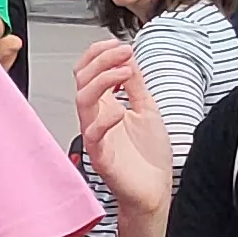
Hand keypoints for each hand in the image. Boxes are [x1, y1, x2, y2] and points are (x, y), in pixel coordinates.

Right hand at [73, 40, 175, 218]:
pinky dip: (105, 119)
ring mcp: (96, 136)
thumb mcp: (146, 109)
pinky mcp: (101, 156)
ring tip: (126, 72)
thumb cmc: (148, 157)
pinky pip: (93, 134)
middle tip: (124, 52)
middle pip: (82, 80)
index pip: (88, 71)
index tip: (120, 45)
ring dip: (102, 80)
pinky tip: (122, 110)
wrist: (155, 191)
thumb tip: (129, 57)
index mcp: (104, 105)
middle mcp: (96, 118)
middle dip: (101, 60)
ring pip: (82, 100)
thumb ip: (136, 84)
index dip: (99, 54)